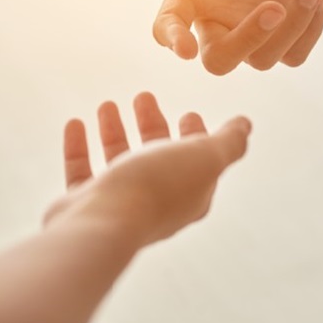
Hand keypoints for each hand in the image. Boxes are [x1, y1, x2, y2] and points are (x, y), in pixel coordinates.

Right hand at [44, 92, 250, 245]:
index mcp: (189, 194)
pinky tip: (76, 122)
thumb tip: (246, 126)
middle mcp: (156, 202)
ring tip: (107, 104)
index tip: (189, 113)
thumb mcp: (204, 157)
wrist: (100, 225)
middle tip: (144, 96)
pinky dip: (80, 146)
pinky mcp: (84, 207)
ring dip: (115, 131)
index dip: (196, 136)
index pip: (199, 161)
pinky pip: (82, 171)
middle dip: (153, 124)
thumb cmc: (156, 188)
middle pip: (157, 156)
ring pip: (119, 161)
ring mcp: (119, 205)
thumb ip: (227, 143)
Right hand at [153, 0, 322, 73]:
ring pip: (263, 60)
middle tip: (275, 7)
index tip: (185, 49)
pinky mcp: (281, 35)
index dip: (173, 40)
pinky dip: (310, 31)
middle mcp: (213, 22)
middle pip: (219, 61)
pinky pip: (294, 55)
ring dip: (292, 28)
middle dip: (248, 41)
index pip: (167, 26)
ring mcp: (247, 33)